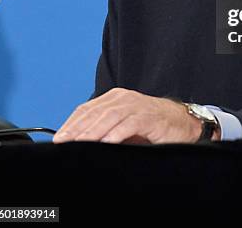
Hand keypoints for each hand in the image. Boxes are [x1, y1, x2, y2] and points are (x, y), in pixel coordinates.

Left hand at [53, 87, 209, 144]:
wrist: (182, 123)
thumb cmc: (150, 127)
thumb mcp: (122, 127)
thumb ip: (103, 130)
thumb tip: (77, 144)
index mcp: (115, 98)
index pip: (87, 109)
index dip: (71, 123)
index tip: (58, 138)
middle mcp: (125, 98)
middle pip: (95, 112)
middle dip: (77, 129)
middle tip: (64, 143)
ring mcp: (138, 106)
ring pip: (110, 117)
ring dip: (93, 132)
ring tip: (80, 144)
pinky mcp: (150, 117)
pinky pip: (130, 124)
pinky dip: (116, 134)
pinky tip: (106, 144)